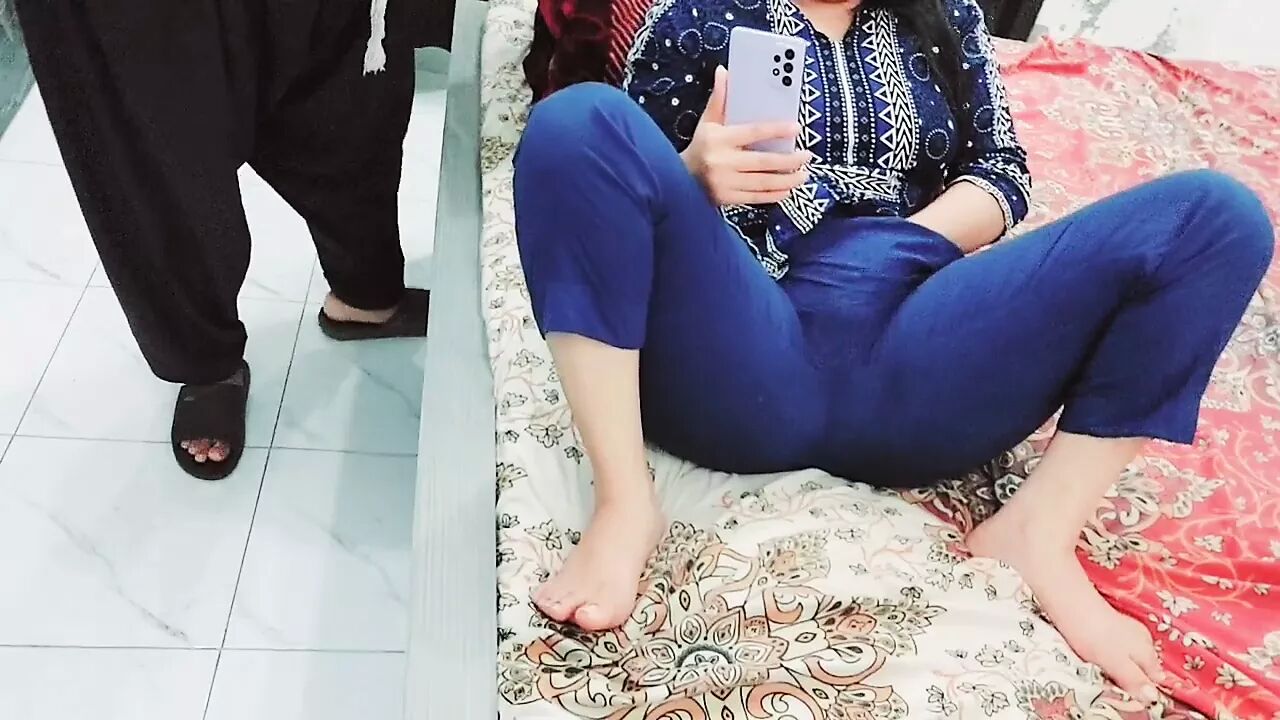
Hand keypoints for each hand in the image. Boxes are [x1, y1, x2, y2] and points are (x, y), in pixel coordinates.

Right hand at [680, 67, 810, 205]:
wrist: (680, 178)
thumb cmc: (700, 146)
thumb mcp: (707, 122)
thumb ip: (719, 99)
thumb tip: (724, 71)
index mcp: (719, 139)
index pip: (753, 132)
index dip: (776, 130)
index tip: (796, 128)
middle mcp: (723, 162)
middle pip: (763, 162)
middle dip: (789, 161)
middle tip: (807, 156)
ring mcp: (725, 183)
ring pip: (763, 183)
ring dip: (786, 180)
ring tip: (803, 174)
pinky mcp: (727, 199)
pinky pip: (756, 198)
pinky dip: (774, 195)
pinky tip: (787, 190)